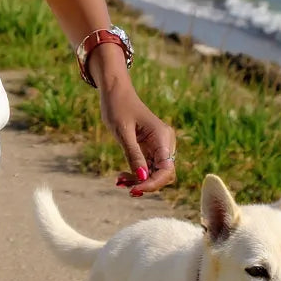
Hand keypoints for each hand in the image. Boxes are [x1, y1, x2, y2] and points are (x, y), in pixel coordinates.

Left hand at [100, 80, 176, 195]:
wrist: (114, 91)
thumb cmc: (118, 106)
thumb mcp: (122, 132)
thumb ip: (133, 154)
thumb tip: (142, 178)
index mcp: (162, 136)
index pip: (166, 169)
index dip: (154, 183)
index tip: (135, 189)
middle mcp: (165, 142)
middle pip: (163, 174)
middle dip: (145, 183)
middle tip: (123, 185)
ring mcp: (159, 145)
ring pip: (155, 173)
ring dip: (139, 180)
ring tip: (119, 181)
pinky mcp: (151, 147)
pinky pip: (148, 167)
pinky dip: (137, 173)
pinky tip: (122, 176)